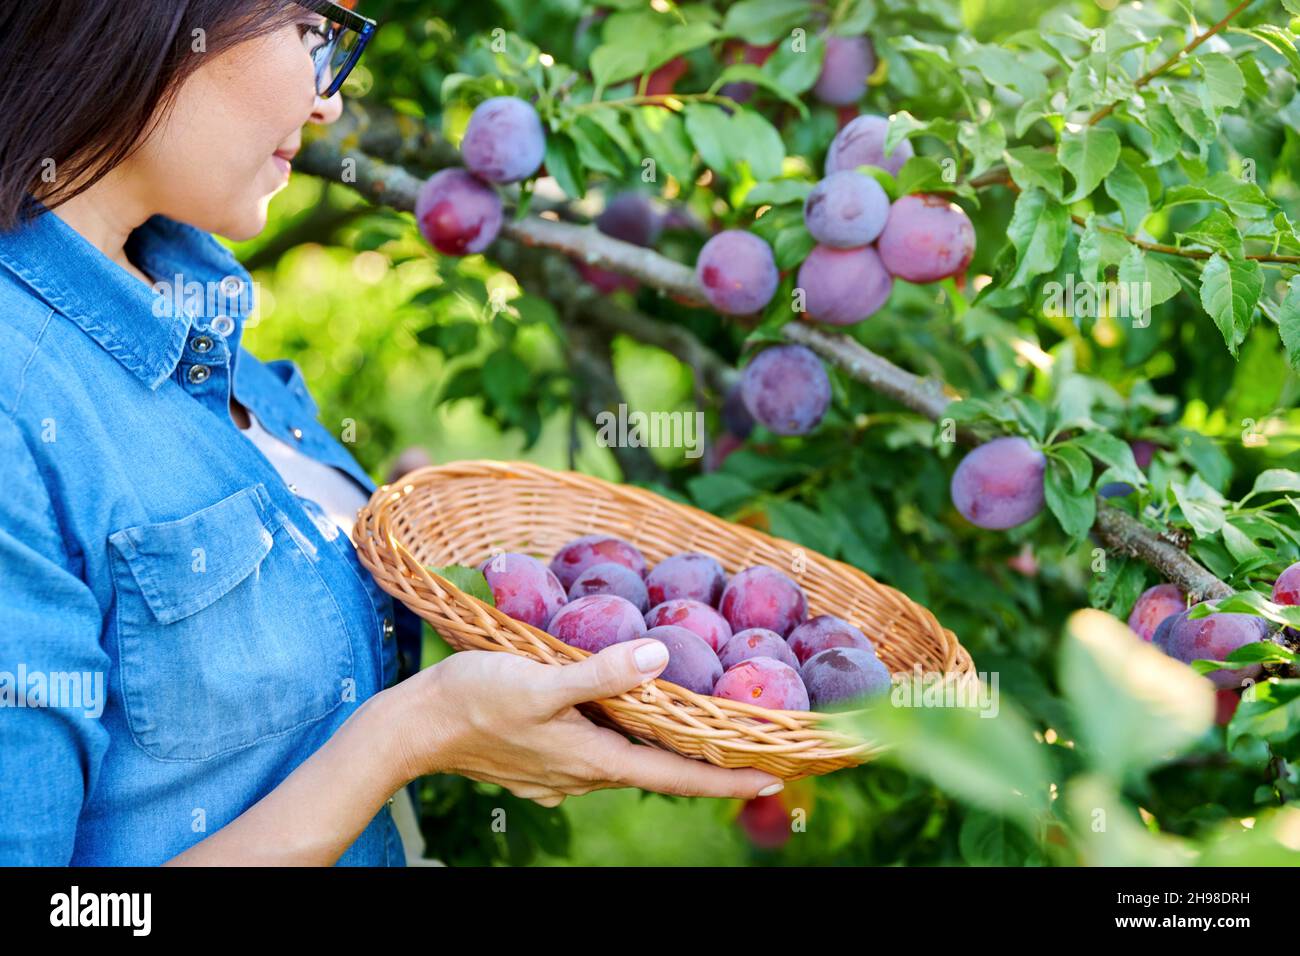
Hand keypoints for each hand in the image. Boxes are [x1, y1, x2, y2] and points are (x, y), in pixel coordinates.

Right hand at [388, 640, 785, 805]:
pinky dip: (620, 734)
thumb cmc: (474, 698)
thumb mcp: (540, 679)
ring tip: (692, 719)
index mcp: (595, 759)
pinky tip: (618, 709)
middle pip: (657, 769)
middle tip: (745, 739)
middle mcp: (585, 773)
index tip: (776, 777)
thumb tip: (659, 658)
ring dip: (661, 745)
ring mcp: (561, 772)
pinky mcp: (540, 760)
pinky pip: (594, 750)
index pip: (677, 777)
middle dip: (702, 759)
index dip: (728, 778)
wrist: (412, 727)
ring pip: (625, 758)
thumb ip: (600, 672)